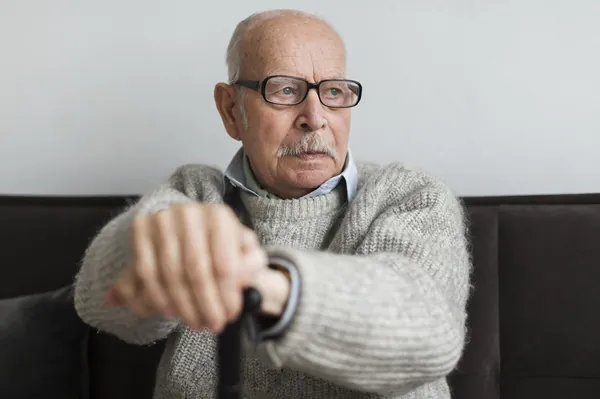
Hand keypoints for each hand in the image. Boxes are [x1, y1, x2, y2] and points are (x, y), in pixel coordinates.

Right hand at [105, 203, 268, 332]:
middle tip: (212, 325)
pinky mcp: (140, 228)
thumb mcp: (243, 251)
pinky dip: (158, 297)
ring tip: (194, 321)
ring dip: (183, 305)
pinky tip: (171, 310)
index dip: (227, 294)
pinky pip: (146, 271)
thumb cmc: (219, 244)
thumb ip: (251, 263)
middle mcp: (190, 213)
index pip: (224, 263)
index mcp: (219, 216)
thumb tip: (245, 277)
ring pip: (171, 274)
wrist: (188, 229)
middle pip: (196, 270)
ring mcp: (162, 219)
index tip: (230, 315)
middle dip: (205, 304)